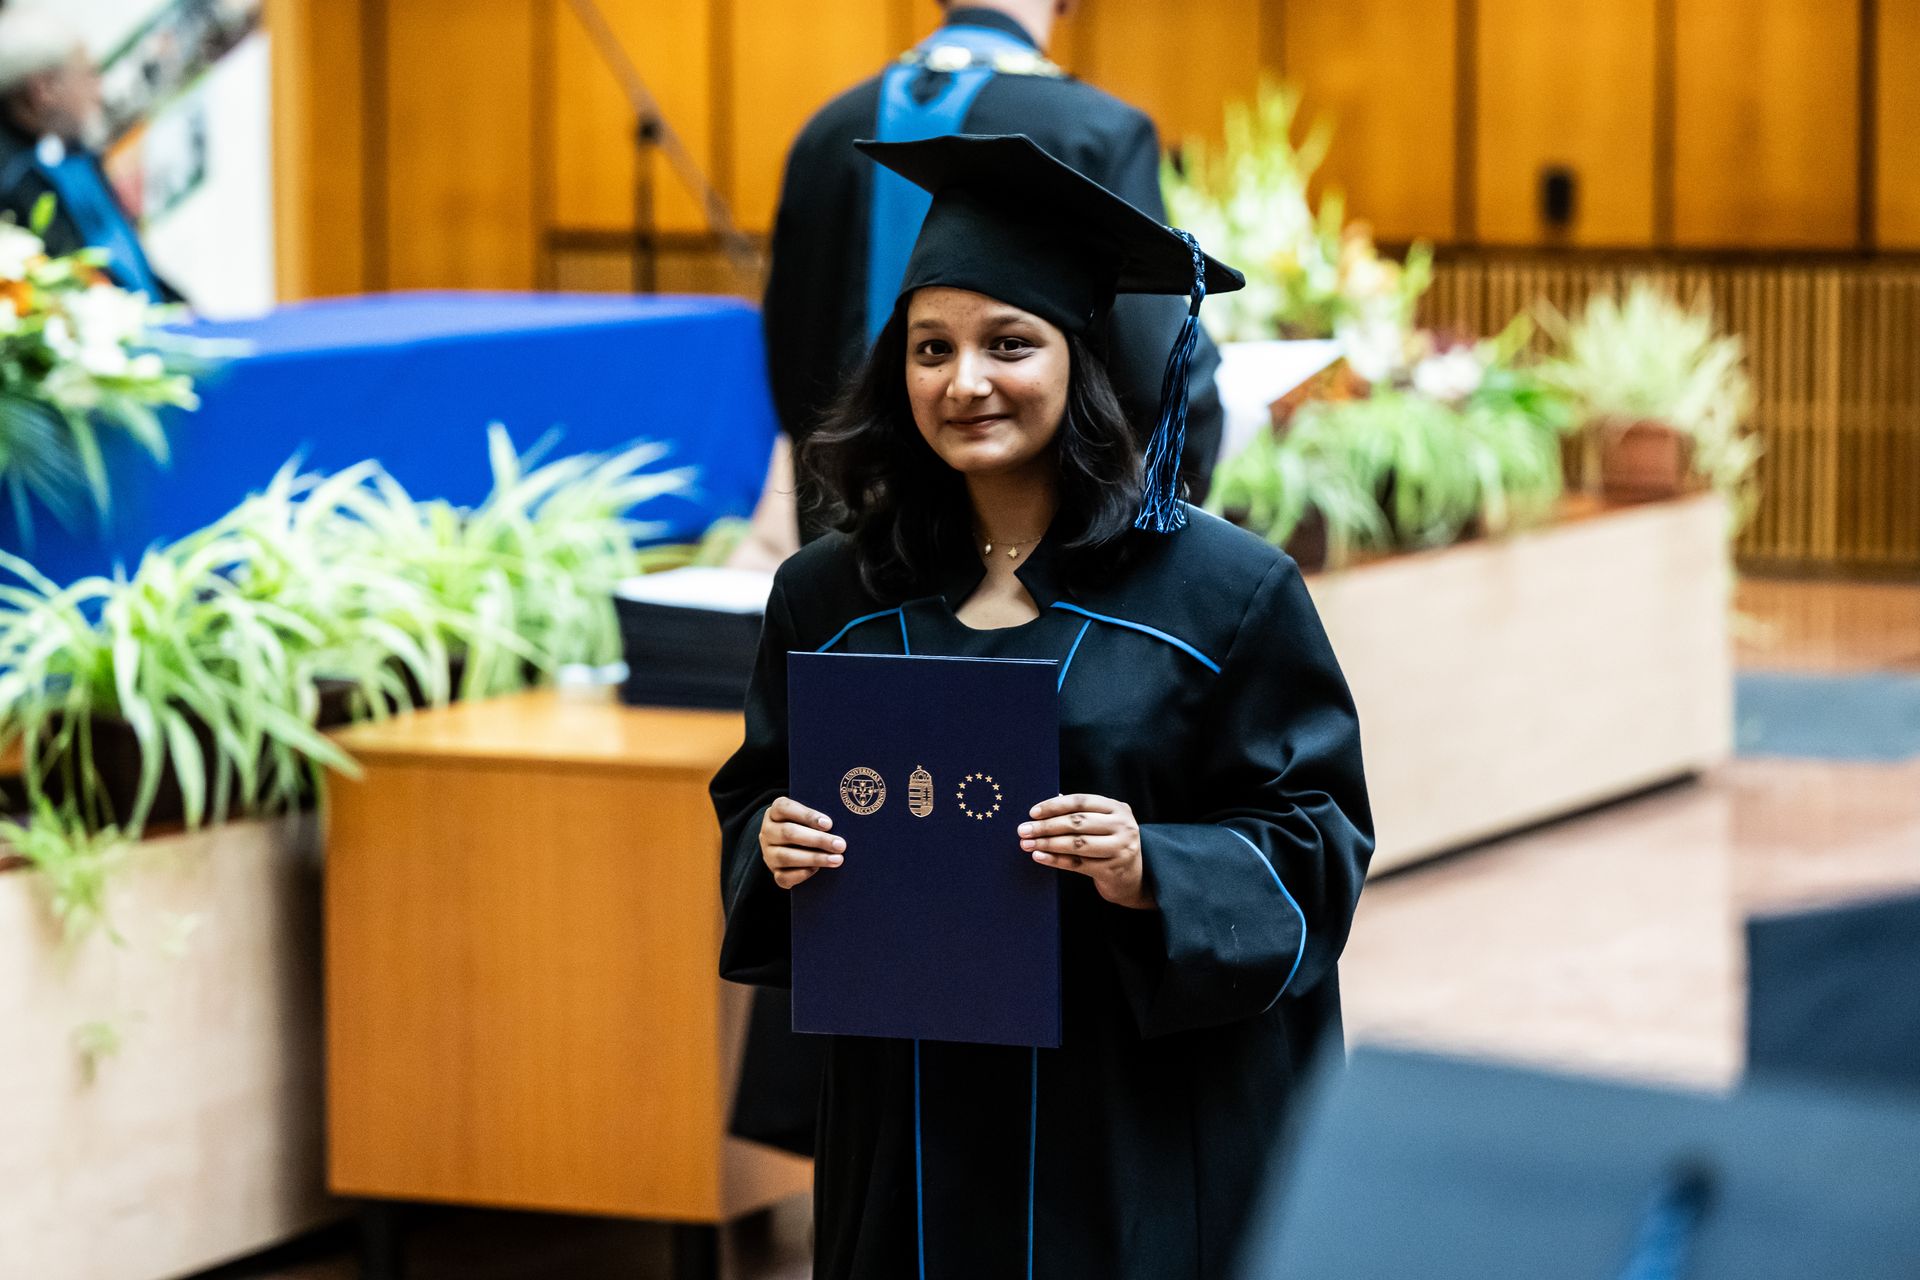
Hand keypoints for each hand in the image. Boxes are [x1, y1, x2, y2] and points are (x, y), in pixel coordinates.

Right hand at [760, 796, 844, 888]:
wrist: (790, 845)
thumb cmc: (806, 826)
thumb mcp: (808, 816)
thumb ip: (818, 818)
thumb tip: (843, 824)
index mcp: (774, 812)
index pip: (785, 808)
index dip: (807, 816)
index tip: (829, 824)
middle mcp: (767, 832)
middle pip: (788, 833)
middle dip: (817, 840)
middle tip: (840, 845)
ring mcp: (768, 853)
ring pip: (786, 856)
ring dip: (814, 858)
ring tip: (836, 860)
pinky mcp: (774, 872)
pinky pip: (783, 877)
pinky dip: (801, 874)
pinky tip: (817, 871)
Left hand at [1019, 794, 1153, 909]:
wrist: (1135, 878)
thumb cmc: (1110, 844)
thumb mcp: (1103, 823)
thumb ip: (1080, 812)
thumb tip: (1044, 806)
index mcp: (1118, 808)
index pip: (1081, 801)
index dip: (1055, 805)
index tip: (1033, 812)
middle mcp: (1123, 826)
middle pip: (1077, 822)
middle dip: (1046, 826)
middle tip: (1023, 829)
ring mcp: (1120, 849)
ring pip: (1076, 844)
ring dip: (1047, 843)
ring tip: (1026, 844)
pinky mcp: (1112, 870)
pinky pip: (1077, 864)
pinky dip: (1055, 860)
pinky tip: (1039, 856)